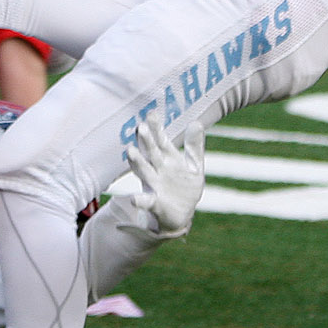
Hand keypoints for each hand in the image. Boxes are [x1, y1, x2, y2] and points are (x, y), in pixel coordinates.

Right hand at [125, 109, 205, 237]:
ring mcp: (155, 186)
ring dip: (138, 162)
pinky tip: (133, 199)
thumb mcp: (194, 165)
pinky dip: (140, 200)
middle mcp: (158, 170)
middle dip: (147, 141)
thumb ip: (194, 145)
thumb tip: (196, 122)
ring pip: (145, 172)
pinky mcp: (156, 204)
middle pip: (152, 153)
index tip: (151, 113)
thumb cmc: (185, 186)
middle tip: (140, 127)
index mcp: (168, 159)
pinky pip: (146, 201)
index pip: (161, 140)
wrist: (182, 214)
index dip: (157, 128)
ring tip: (130, 152)